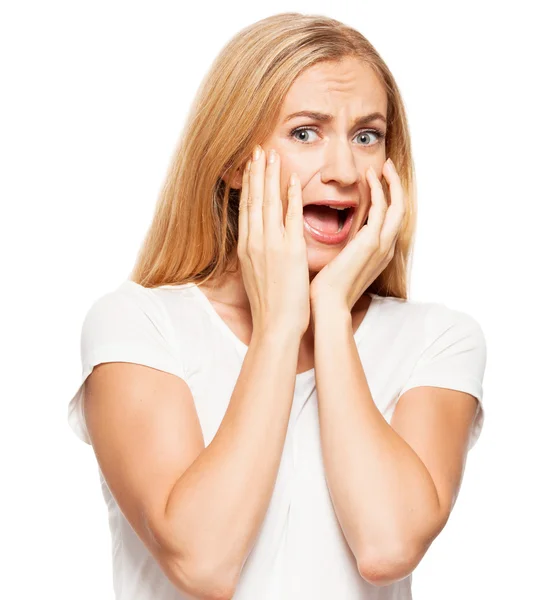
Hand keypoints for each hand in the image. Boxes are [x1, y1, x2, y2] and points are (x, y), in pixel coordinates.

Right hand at [238, 145, 310, 335]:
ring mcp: (271, 245)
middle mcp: (255, 241)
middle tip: (257, 149)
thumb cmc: (268, 304)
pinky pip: (291, 217)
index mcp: (246, 247)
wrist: (275, 324)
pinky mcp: (290, 251)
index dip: (247, 184)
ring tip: (271, 155)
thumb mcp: (254, 274)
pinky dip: (291, 196)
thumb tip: (259, 240)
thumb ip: (256, 253)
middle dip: (255, 172)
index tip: (249, 166)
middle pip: (253, 199)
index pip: (245, 207)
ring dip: (270, 176)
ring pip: (268, 202)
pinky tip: (293, 179)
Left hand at [309, 159, 405, 312]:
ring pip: (398, 206)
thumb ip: (345, 250)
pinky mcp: (371, 243)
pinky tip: (369, 178)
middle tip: (387, 167)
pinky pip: (382, 208)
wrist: (328, 306)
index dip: (389, 199)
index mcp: (379, 254)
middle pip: (401, 210)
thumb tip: (336, 240)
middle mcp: (386, 249)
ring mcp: (382, 246)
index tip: (378, 182)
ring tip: (383, 166)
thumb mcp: (340, 265)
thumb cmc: (328, 290)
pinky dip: (379, 190)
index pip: (391, 221)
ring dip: (391, 183)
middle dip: (396, 187)